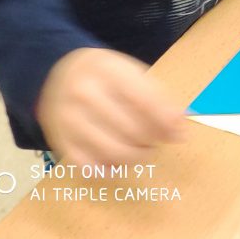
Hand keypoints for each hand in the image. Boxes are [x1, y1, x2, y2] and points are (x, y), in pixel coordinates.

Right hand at [35, 47, 185, 167]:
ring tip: (142, 151)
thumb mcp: (131, 72)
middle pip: (131, 128)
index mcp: (107, 69)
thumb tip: (182, 127)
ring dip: (136, 157)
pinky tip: (117, 161)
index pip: (143, 100)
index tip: (177, 133)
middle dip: (152, 140)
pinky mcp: (60, 141)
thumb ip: (158, 97)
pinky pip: (90, 166)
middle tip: (156, 141)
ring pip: (113, 151)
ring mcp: (69, 119)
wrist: (57, 73)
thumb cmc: (104, 74)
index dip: (165, 121)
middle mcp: (85, 93)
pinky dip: (109, 169)